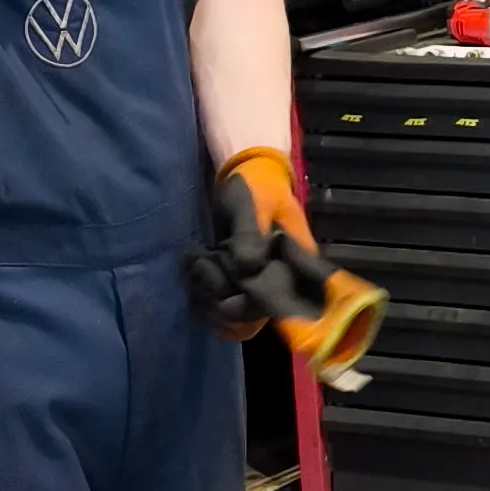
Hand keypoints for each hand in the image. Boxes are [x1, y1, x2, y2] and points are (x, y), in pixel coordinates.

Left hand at [186, 148, 385, 382]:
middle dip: (224, 302)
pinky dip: (203, 289)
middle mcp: (278, 281)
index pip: (286, 307)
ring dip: (209, 294)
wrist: (246, 173)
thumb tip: (247, 269)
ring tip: (197, 261)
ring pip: (234, 312)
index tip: (230, 306)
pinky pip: (220, 299)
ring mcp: (256, 282)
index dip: (262, 316)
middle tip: (204, 269)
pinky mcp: (236, 279)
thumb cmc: (256, 186)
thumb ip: (251, 235)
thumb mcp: (254, 204)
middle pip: (254, 317)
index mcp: (293, 266)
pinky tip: (195, 265)